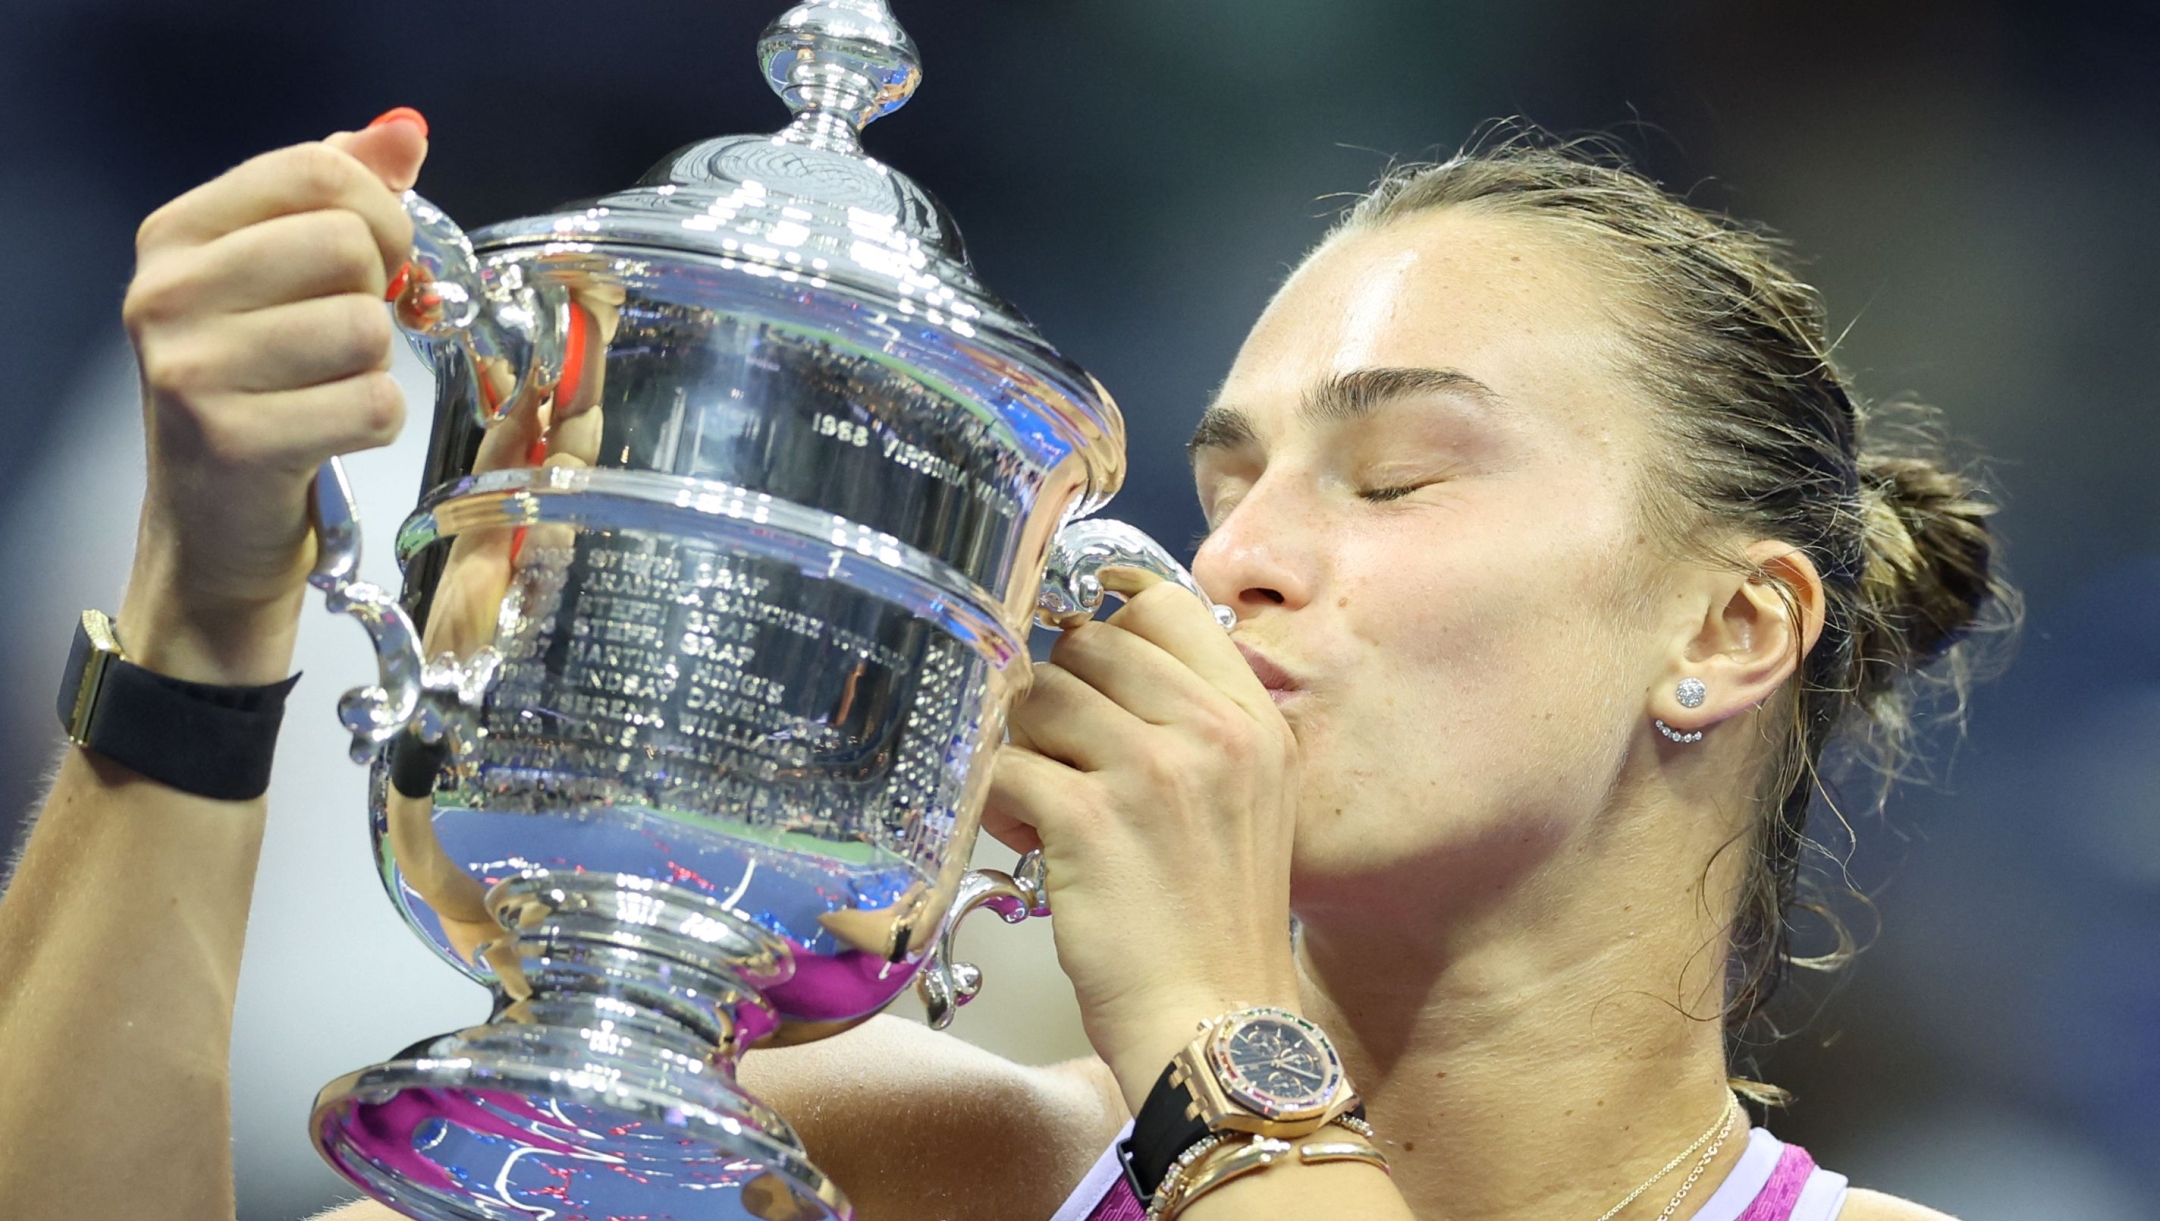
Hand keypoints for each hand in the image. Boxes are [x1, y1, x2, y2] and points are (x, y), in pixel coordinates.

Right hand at [116, 112, 427, 683]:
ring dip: (374, 365)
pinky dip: (375, 421)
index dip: (381, 213)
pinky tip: (331, 432)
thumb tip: (404, 129)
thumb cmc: (259, 389)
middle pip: (348, 245)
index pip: (319, 169)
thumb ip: (341, 194)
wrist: (214, 525)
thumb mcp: (283, 278)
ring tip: (326, 387)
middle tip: (349, 337)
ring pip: (365, 328)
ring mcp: (192, 368)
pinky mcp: (234, 440)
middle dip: (379, 295)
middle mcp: (167, 293)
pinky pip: (373, 403)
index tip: (378, 259)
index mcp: (178, 234)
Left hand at [982, 570, 1302, 1111]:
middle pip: (1089, 642)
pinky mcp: (1088, 817)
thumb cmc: (1219, 927)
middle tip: (1058, 756)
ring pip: (1039, 698)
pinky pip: (1005, 767)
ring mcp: (1150, 769)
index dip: (1106, 610)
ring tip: (1044, 808)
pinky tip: (1026, 841)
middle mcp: (1210, 731)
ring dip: (1023, 745)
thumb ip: (1192, 732)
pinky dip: (998, 799)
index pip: (1166, 607)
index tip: (1072, 628)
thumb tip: (1095, 675)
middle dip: (1055, 691)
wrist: (1218, 1026)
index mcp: (1253, 721)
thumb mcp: (1246, 804)